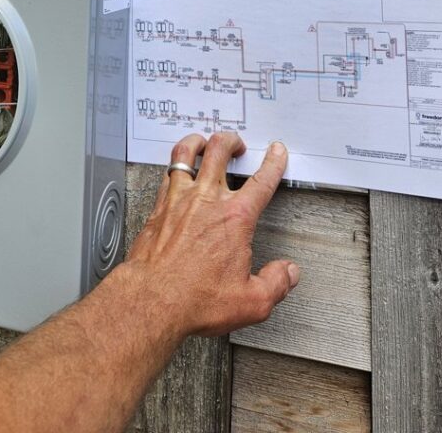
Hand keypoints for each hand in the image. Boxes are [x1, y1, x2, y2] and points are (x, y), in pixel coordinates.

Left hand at [122, 133, 299, 338]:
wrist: (152, 299)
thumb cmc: (195, 298)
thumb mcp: (251, 301)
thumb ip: (276, 283)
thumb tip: (288, 272)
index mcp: (234, 218)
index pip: (261, 181)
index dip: (273, 163)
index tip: (276, 153)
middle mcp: (206, 200)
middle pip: (219, 151)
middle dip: (231, 141)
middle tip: (236, 144)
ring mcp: (179, 199)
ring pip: (186, 153)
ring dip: (197, 141)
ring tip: (203, 141)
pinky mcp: (158, 206)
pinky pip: (167, 173)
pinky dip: (174, 165)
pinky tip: (175, 170)